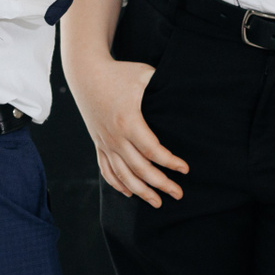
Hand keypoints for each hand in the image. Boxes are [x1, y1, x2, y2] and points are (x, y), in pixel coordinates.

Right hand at [73, 49, 186, 206]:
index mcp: (128, 121)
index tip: (185, 169)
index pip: (153, 151)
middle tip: (178, 194)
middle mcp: (115, 136)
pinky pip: (106, 169)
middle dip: (161, 184)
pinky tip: (129, 193)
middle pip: (140, 169)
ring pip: (122, 174)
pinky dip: (117, 183)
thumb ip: (165, 84)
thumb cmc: (118, 72)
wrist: (85, 72)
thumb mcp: (144, 75)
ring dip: (140, 191)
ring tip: (157, 202)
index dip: (170, 163)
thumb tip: (189, 91)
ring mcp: (104, 141)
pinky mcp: (97, 142)